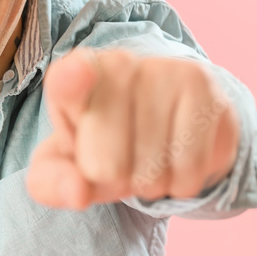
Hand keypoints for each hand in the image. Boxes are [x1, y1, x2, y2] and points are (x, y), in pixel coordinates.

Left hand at [26, 48, 240, 210]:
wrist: (163, 127)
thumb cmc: (103, 145)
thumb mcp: (66, 167)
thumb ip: (55, 183)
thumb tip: (78, 192)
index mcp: (70, 77)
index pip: (67, 80)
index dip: (72, 81)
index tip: (80, 71)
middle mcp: (116, 63)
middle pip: (106, 163)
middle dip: (114, 179)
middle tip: (121, 158)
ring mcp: (162, 69)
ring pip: (151, 171)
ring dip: (151, 183)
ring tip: (150, 156)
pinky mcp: (201, 85)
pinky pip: (190, 166)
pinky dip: (182, 182)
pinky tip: (178, 157)